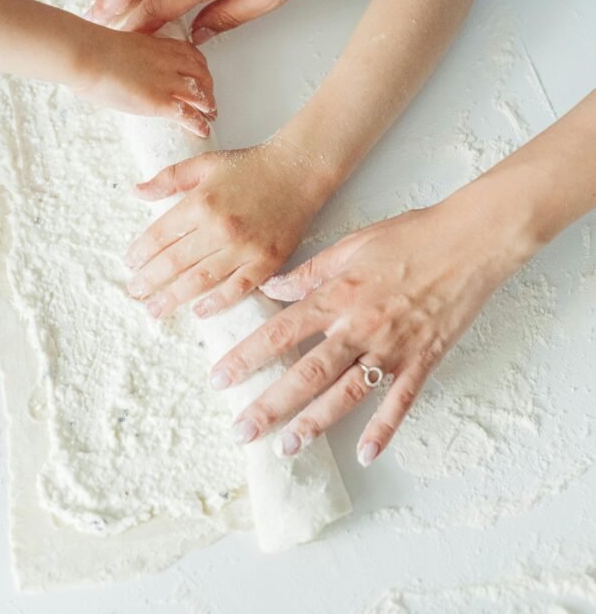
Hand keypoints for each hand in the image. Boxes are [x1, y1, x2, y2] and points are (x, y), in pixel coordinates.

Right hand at [72, 24, 215, 136]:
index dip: (200, 68)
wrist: (85, 54)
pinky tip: (202, 130)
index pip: (191, 54)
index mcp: (158, 45)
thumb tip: (120, 66)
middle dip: (208, 88)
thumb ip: (127, 56)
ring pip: (200, 94)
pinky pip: (188, 114)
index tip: (200, 76)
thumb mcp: (118, 45)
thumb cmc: (90, 49)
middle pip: (202, 74)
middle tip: (208, 100)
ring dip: (208, 107)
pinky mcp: (160, 101)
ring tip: (210, 116)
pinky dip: (198, 123)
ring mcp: (167, 81)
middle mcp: (169, 61)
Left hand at [125, 137, 324, 316]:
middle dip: (150, 281)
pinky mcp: (267, 260)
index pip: (161, 234)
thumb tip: (137, 191)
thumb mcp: (205, 163)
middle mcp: (219, 227)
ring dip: (174, 297)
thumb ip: (169, 177)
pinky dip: (217, 302)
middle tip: (134, 293)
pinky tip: (200, 311)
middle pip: (174, 261)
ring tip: (155, 309)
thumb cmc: (251, 165)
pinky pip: (238, 287)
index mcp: (201, 202)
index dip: (141, 252)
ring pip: (201, 279)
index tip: (130, 264)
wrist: (299, 169)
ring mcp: (244, 247)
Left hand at [209, 193, 531, 464]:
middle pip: (308, 372)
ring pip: (347, 394)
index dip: (249, 355)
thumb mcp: (352, 244)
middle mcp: (360, 326)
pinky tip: (365, 453)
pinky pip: (400, 402)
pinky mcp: (423, 360)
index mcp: (339, 295)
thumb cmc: (411, 235)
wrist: (469, 240)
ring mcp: (393, 348)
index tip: (220, 377)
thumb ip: (311, 271)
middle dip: (271, 404)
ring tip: (287, 447)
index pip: (282, 330)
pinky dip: (383, 429)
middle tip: (242, 430)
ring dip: (315, 424)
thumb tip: (272, 287)